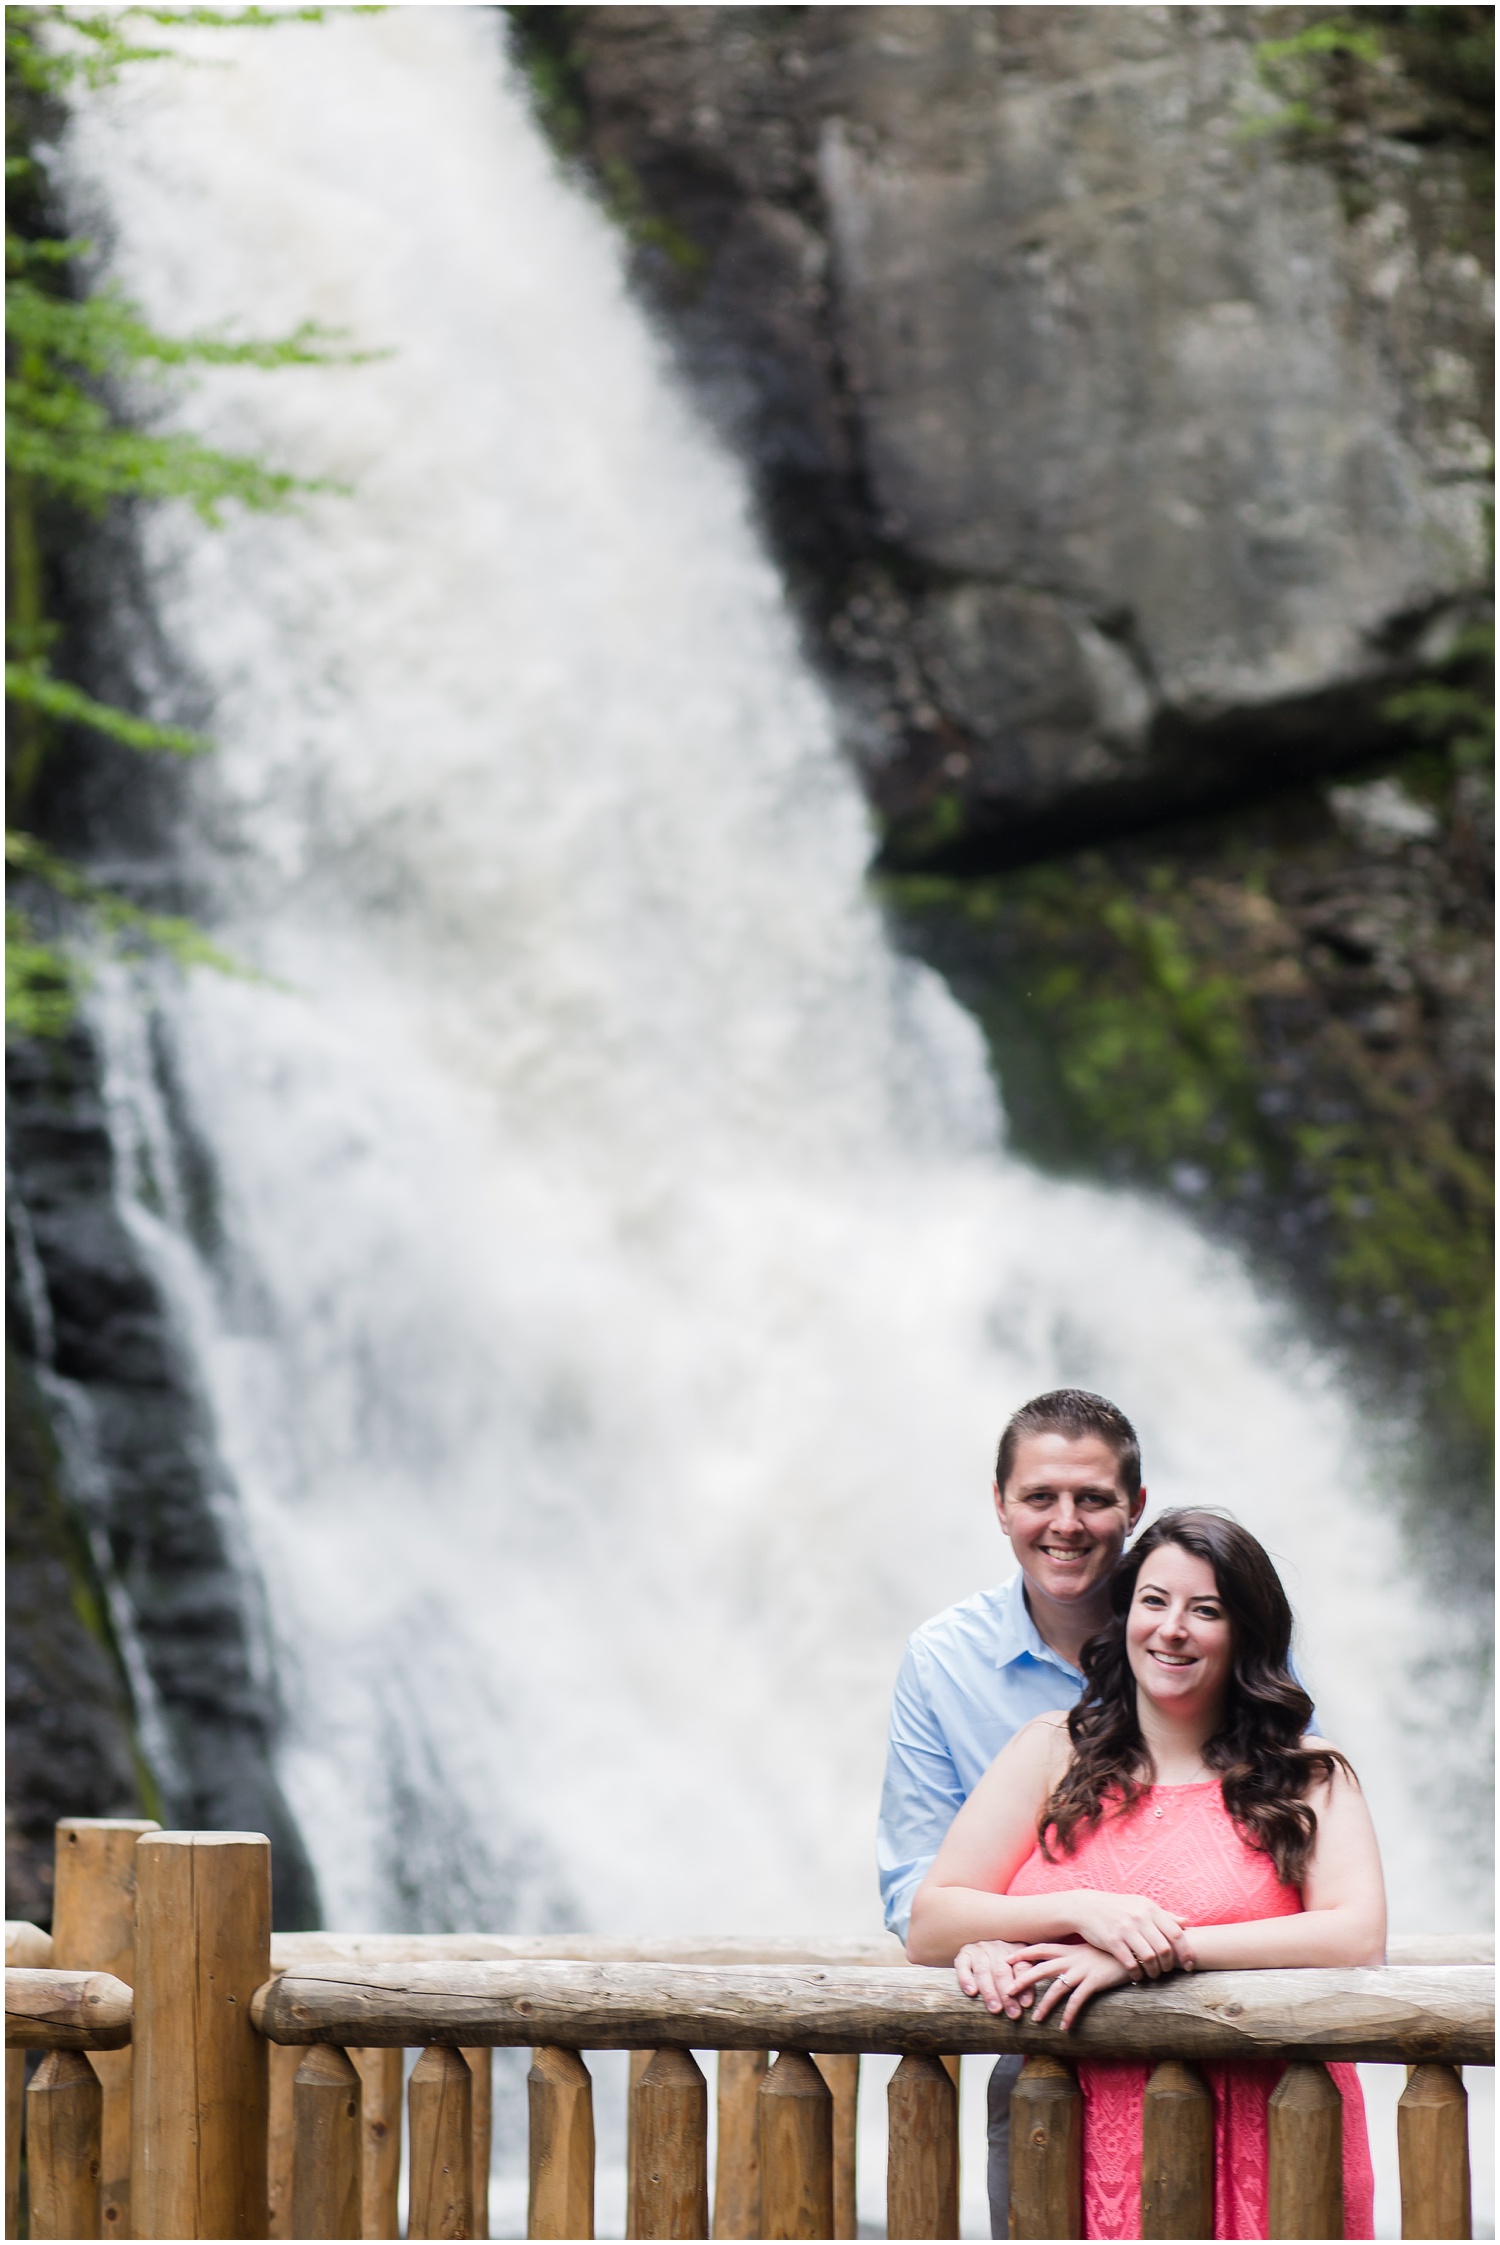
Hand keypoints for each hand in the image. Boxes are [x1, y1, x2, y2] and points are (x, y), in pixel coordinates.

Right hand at [954, 1940, 1030, 2018]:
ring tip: (995, 2009)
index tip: (1026, 2004)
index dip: (1024, 1986)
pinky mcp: (964, 1954)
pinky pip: (963, 1966)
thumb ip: (1026, 1983)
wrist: (982, 1954)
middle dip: (1007, 1994)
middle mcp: (996, 1947)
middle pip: (1002, 1971)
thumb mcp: (1018, 1971)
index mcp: (1014, 1951)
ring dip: (989, 1991)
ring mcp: (979, 1950)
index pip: (1021, 1967)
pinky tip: (972, 1992)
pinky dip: (966, 1979)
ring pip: (984, 1970)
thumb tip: (1028, 2004)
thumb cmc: (1005, 1970)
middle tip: (1012, 2013)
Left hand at [1006, 1941, 1129, 2031]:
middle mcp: (1072, 1959)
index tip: (1006, 1959)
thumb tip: (1065, 1963)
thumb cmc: (1113, 1951)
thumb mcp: (1091, 1950)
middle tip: (1007, 1992)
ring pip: (1056, 1988)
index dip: (1023, 1953)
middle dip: (1023, 1980)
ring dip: (1044, 2005)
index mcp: (1069, 1950)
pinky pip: (1077, 2000)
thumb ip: (1077, 1955)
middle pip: (1041, 1968)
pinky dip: (1069, 2014)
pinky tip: (1064, 2027)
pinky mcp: (1094, 1981)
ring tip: (1035, 2019)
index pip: (1040, 1948)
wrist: (1135, 1948)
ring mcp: (1082, 1970)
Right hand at [1064, 1891, 1194, 1977]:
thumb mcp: (1141, 1906)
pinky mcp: (1112, 1941)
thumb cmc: (1119, 1908)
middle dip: (1170, 1965)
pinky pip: (1131, 1963)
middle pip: (1164, 1948)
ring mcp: (1125, 1929)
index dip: (1186, 1952)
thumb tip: (1187, 1923)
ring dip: (1155, 1972)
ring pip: (1150, 1958)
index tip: (1190, 1965)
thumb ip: (1165, 1915)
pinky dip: (1137, 1974)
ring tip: (1153, 1975)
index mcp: (1149, 1908)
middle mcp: (1139, 1918)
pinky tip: (1137, 1976)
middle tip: (1168, 1971)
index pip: (1176, 1933)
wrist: (1087, 1907)